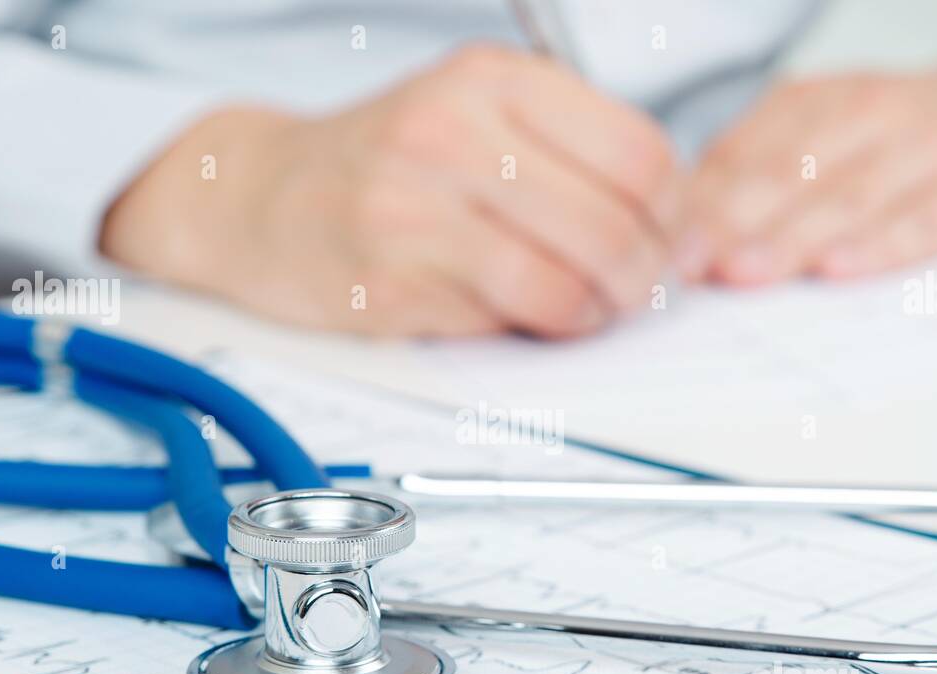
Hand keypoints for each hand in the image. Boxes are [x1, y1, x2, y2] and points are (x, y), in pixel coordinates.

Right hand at [102, 45, 679, 336]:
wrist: (265, 199)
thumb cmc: (387, 163)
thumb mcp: (475, 113)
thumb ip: (565, 149)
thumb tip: (667, 222)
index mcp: (492, 80)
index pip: (637, 152)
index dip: (671, 211)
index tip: (663, 236)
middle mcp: (453, 133)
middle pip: (612, 224)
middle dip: (642, 276)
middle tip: (635, 289)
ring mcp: (417, 209)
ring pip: (565, 282)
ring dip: (595, 312)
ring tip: (587, 308)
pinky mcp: (393, 280)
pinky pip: (506, 317)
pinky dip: (538, 328)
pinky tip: (529, 316)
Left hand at [680, 28, 936, 284]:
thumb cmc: (897, 137)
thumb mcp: (822, 133)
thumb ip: (755, 174)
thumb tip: (678, 234)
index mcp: (814, 103)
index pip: (743, 154)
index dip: (698, 205)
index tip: (656, 249)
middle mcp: (866, 115)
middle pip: (787, 174)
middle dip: (730, 222)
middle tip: (686, 267)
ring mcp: (926, 147)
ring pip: (848, 195)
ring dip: (791, 237)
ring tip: (745, 273)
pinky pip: (927, 217)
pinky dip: (883, 243)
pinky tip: (842, 269)